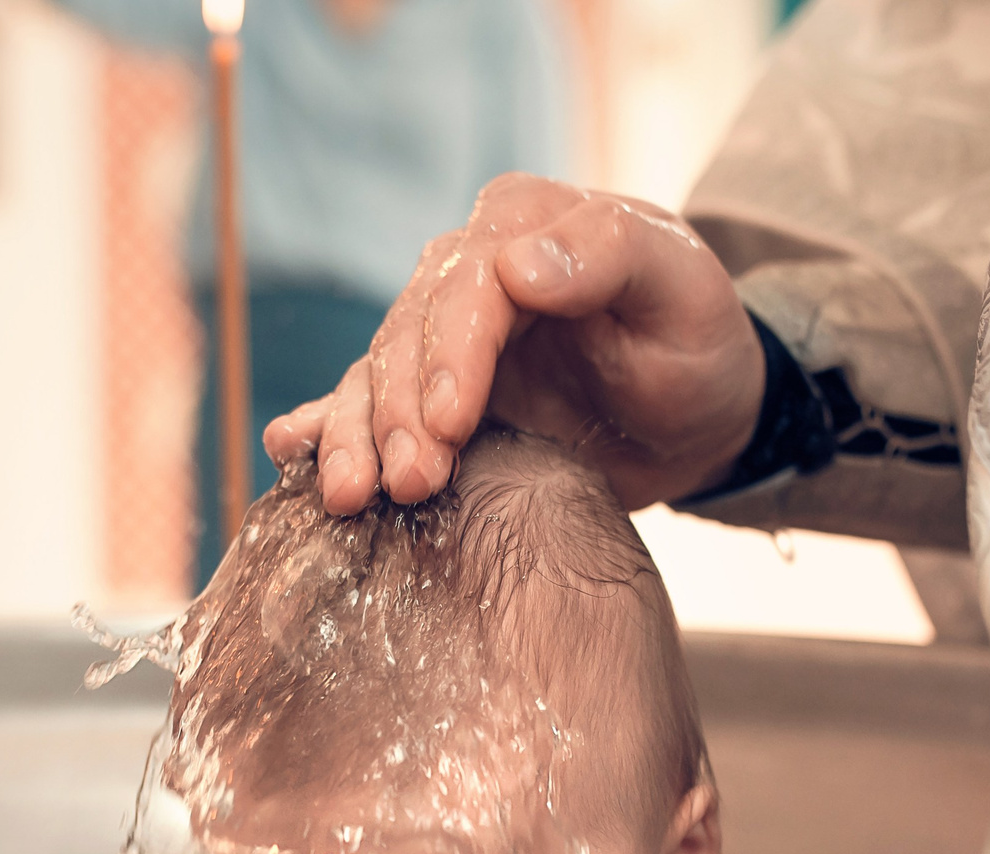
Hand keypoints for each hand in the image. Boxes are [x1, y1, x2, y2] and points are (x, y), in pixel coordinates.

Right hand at [262, 174, 765, 513]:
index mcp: (524, 222)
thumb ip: (610, 256)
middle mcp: (470, 268)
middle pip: (410, 333)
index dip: (451, 353)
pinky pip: (367, 406)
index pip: (467, 280)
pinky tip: (293, 452)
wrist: (696, 415)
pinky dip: (326, 429)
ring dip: (357, 435)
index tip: (451, 422)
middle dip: (400, 411)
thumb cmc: (696, 344)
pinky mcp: (432, 393)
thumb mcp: (682, 289)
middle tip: (408, 482)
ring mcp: (443, 335)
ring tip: (350, 494)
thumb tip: (520, 264)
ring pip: (377, 375)